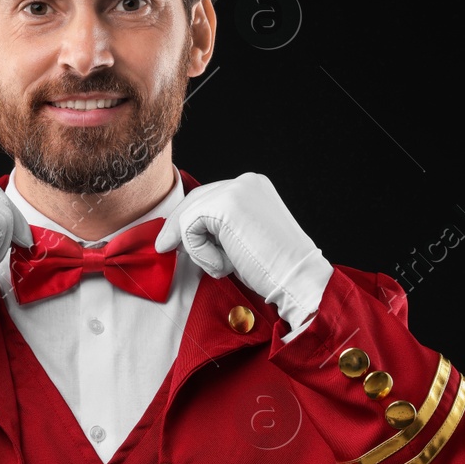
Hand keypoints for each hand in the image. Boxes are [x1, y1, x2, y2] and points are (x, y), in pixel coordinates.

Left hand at [155, 172, 333, 332]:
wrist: (298, 281)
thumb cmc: (273, 270)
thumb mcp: (242, 240)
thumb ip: (219, 229)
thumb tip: (179, 234)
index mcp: (253, 188)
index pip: (208, 197)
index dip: (187, 221)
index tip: (172, 241)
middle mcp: (245, 182)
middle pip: (195, 200)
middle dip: (179, 228)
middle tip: (166, 247)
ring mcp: (237, 190)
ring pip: (190, 214)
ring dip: (198, 248)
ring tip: (224, 266)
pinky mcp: (227, 206)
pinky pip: (190, 226)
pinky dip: (199, 251)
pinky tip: (223, 265)